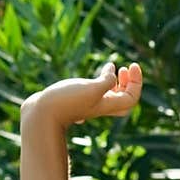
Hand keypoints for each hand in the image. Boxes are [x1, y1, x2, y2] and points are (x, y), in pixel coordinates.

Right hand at [20, 61, 143, 129]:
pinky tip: (103, 71)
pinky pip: (99, 91)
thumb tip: (113, 74)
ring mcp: (90, 104)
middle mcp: (101, 106)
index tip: (132, 65)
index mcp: (108, 105)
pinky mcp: (78, 100)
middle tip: (127, 68)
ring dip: (118, 82)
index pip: (132, 98)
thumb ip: (107, 81)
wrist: (42, 113)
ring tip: (116, 68)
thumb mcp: (91, 89)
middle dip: (130, 83)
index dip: (137, 82)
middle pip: (125, 99)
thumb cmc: (67, 101)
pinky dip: (104, 81)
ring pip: (112, 95)